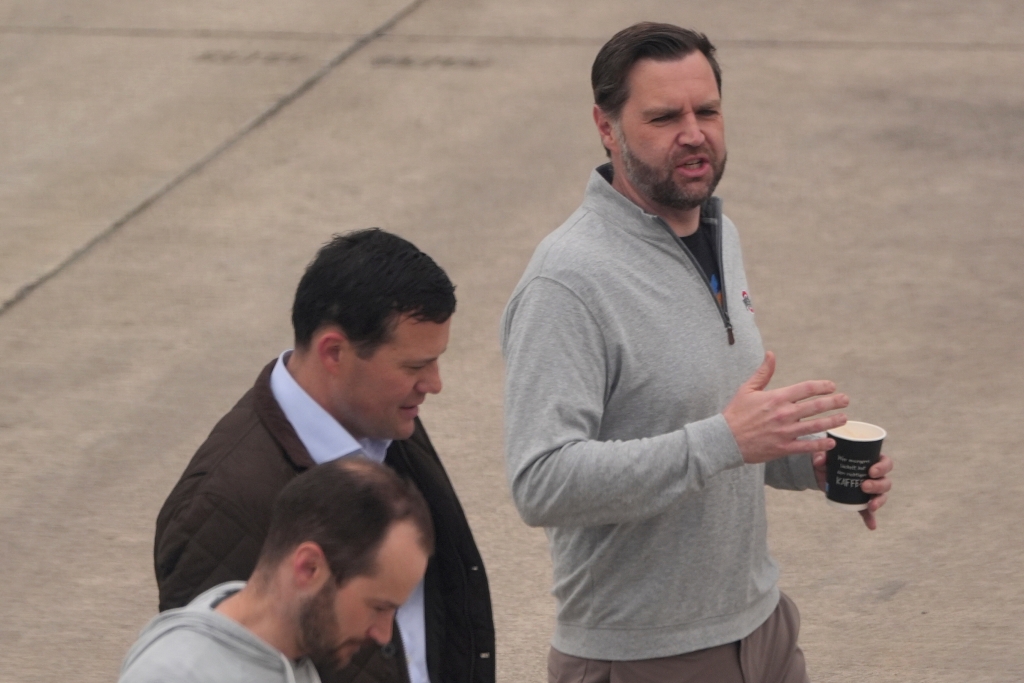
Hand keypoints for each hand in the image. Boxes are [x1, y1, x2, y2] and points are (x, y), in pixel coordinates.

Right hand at [723, 351, 848, 464]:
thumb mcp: (747, 389)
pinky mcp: (783, 448)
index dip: (822, 386)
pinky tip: (831, 442)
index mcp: (776, 398)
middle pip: (816, 406)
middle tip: (845, 400)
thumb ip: (763, 372)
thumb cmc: (735, 413)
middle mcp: (784, 414)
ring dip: (832, 421)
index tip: (831, 387)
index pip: (806, 389)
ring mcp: (785, 432)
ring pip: (815, 426)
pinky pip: (806, 446)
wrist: (725, 439)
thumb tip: (771, 354)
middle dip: (834, 402)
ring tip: (843, 418)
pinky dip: (821, 445)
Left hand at [813, 452, 893, 529]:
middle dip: (878, 485)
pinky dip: (870, 518)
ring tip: (870, 505)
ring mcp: (870, 490)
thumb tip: (819, 461)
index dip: (883, 467)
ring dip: (878, 501)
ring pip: (881, 495)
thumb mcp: (826, 456)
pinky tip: (871, 525)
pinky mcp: (861, 502)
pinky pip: (869, 511)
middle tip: (864, 486)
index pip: (885, 462)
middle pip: (886, 481)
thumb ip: (822, 457)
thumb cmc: (830, 460)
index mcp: (871, 461)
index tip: (871, 471)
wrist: (822, 473)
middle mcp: (875, 476)